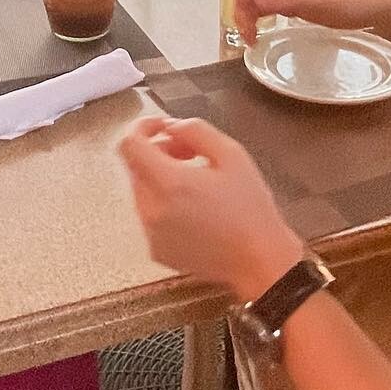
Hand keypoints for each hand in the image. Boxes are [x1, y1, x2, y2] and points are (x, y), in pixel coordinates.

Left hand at [118, 116, 302, 300]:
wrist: (260, 262)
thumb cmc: (251, 209)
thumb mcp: (232, 155)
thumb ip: (196, 130)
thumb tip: (171, 127)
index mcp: (168, 184)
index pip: (129, 145)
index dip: (142, 128)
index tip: (162, 127)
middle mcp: (151, 210)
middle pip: (136, 167)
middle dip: (158, 152)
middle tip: (190, 153)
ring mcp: (151, 234)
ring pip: (142, 190)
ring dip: (161, 177)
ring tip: (197, 181)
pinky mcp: (157, 250)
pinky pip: (150, 215)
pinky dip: (164, 203)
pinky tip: (195, 208)